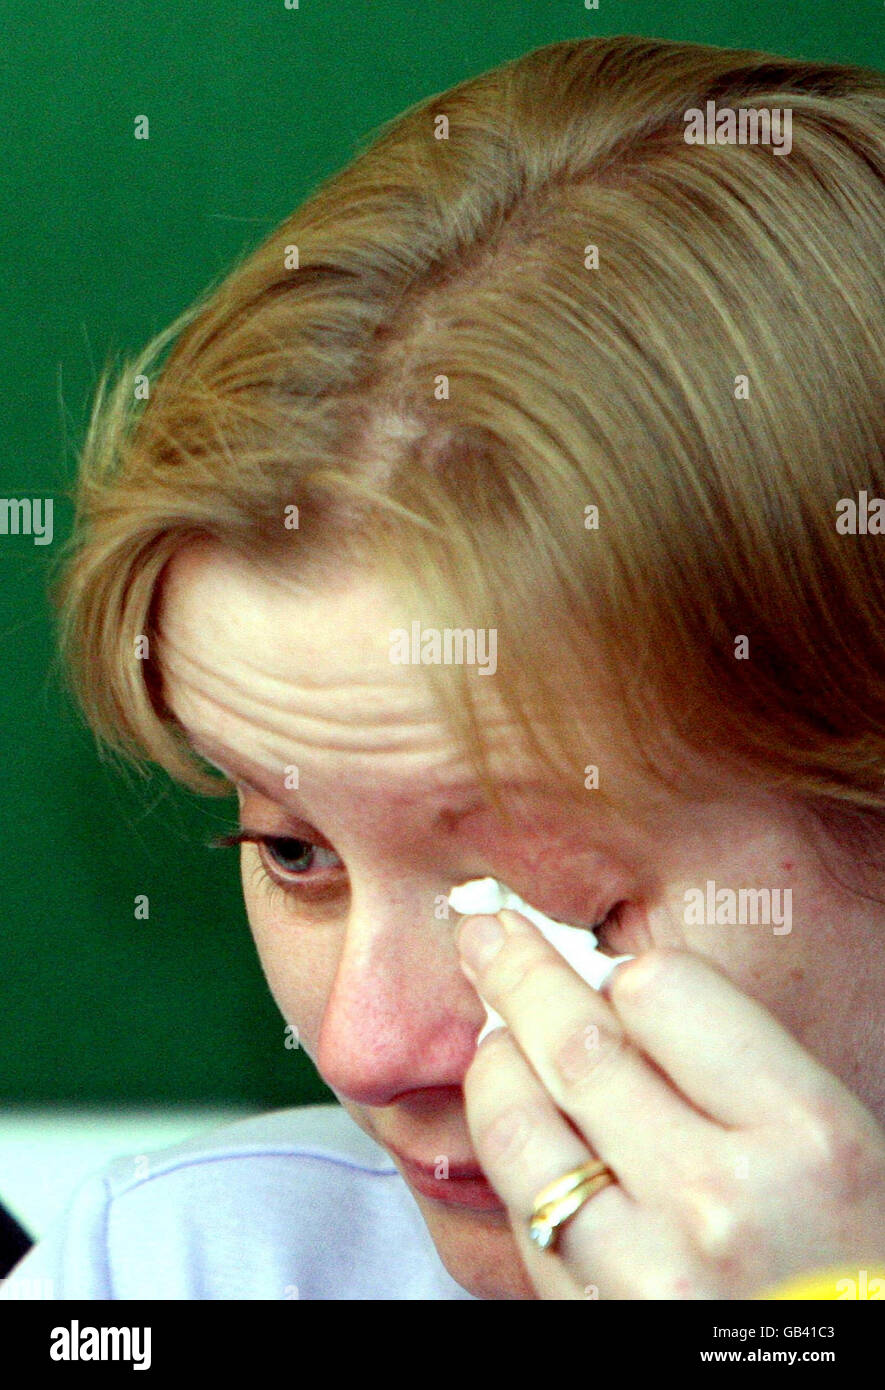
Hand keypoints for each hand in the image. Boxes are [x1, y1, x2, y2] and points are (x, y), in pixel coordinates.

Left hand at [457, 907, 884, 1298]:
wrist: (857, 1387)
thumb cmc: (862, 1264)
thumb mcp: (837, 1143)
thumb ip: (741, 1070)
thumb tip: (624, 995)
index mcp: (806, 1136)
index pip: (664, 991)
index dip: (630, 974)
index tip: (618, 976)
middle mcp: (719, 1201)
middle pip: (576, 1045)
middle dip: (517, 975)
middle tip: (488, 937)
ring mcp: (646, 1272)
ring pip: (517, 1132)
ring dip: (496, 1068)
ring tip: (498, 1043)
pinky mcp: (595, 1324)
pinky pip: (521, 1222)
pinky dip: (512, 1164)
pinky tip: (526, 1136)